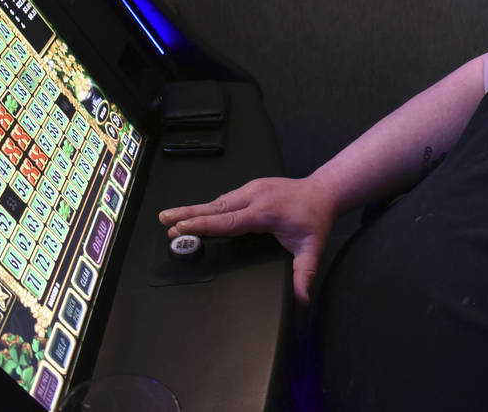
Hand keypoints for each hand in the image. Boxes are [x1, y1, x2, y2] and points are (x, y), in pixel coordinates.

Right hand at [158, 176, 334, 304]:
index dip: (203, 225)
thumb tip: (301, 298)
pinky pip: (225, 199)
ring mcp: (252, 189)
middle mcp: (254, 197)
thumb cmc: (316, 219)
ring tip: (171, 218)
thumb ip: (304, 274)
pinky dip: (208, 207)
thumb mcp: (312, 249)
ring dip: (195, 209)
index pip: (228, 222)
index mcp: (265, 212)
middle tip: (164, 220)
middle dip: (188, 214)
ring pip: (218, 202)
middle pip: (216, 208)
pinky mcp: (251, 188)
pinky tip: (195, 213)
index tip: (181, 228)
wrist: (323, 192)